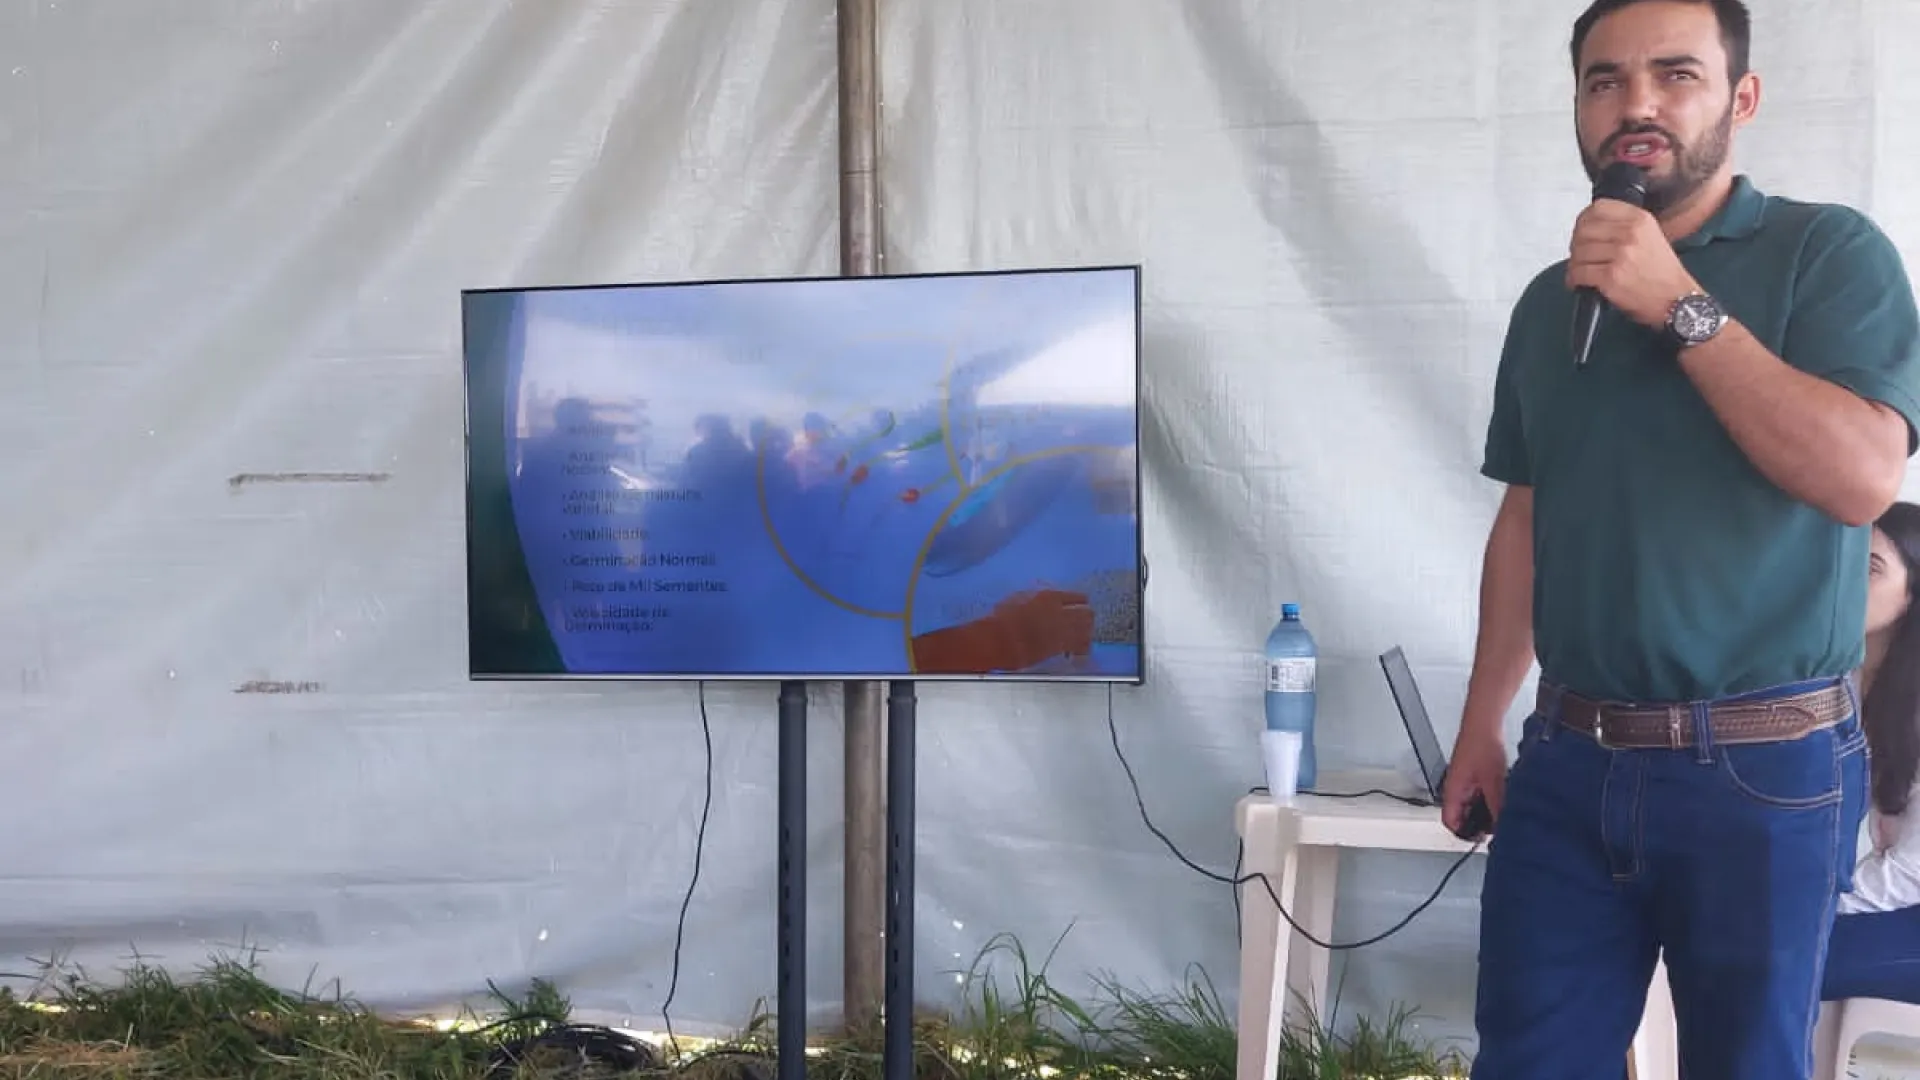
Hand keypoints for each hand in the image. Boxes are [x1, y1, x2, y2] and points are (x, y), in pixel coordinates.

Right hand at [1440, 730, 1507, 837]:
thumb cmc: (1481, 745)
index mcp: (1453, 791)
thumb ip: (1496, 806)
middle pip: (1461, 815)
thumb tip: (1502, 826)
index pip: (1450, 821)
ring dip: (1486, 811)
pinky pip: (1480, 794)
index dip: (1463, 834)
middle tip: (1495, 828)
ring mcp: (1465, 781)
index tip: (1480, 839)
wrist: (1485, 724)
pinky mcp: (1474, 775)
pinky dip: (1490, 799)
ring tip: (1501, 811)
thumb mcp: (1493, 782)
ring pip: (1472, 805)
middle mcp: (1456, 787)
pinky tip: (1503, 796)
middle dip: (1477, 823)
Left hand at [1566, 200, 1697, 329]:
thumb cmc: (1663, 274)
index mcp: (1640, 219)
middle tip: (1579, 256)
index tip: (1581, 231)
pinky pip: (1579, 272)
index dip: (1584, 220)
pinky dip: (1573, 279)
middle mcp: (1630, 233)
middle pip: (1584, 230)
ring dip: (1574, 264)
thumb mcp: (1651, 237)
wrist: (1678, 301)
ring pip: (1579, 252)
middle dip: (1576, 244)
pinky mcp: (1611, 277)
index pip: (1599, 207)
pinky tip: (1578, 283)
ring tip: (1580, 271)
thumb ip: (1624, 227)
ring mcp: (1620, 255)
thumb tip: (1590, 227)